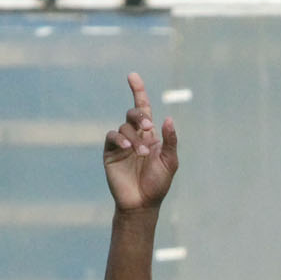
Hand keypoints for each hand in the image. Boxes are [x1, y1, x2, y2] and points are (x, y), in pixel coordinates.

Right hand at [103, 72, 177, 214]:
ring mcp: (121, 143)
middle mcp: (135, 135)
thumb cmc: (158, 184)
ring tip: (141, 153)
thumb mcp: (170, 161)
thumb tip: (168, 117)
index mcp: (150, 135)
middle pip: (133, 113)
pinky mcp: (110, 152)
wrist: (142, 203)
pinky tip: (128, 148)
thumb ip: (170, 141)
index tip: (132, 75)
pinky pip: (112, 137)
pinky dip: (120, 139)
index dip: (137, 91)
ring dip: (134, 137)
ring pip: (124, 126)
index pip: (143, 107)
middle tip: (148, 128)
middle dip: (140, 116)